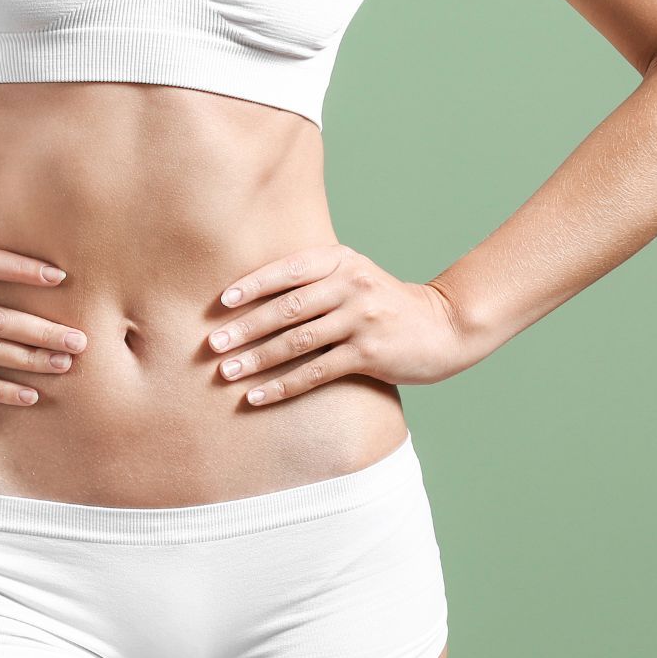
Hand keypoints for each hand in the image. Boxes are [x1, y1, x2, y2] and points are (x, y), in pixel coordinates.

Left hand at [205, 244, 474, 404]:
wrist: (444, 327)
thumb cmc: (385, 304)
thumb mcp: (355, 276)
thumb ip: (315, 279)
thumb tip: (251, 296)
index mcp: (341, 261)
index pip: (288, 270)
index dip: (252, 285)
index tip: (220, 302)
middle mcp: (350, 286)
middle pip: (287, 308)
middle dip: (245, 327)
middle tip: (212, 344)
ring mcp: (361, 319)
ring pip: (297, 342)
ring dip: (257, 359)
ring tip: (226, 372)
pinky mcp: (369, 353)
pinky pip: (316, 372)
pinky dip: (282, 386)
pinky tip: (257, 396)